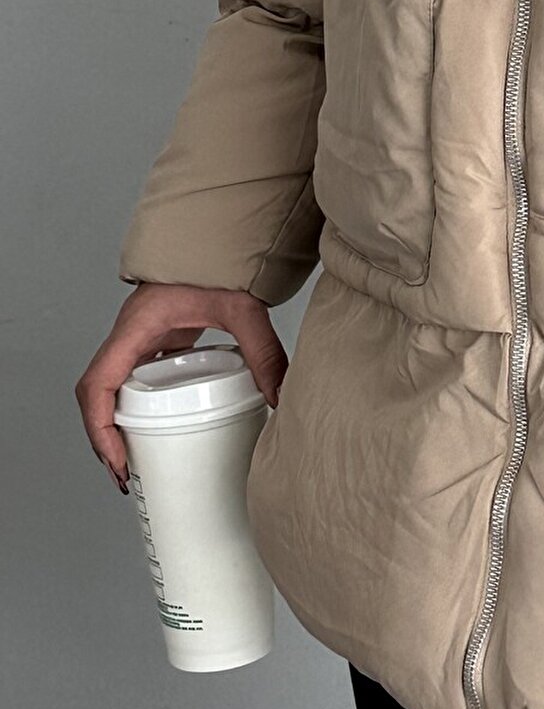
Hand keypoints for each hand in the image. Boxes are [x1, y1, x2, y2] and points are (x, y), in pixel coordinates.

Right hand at [76, 283, 287, 491]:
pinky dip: (135, 406)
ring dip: (114, 424)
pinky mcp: (155, 338)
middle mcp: (129, 335)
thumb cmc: (219, 262)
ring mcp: (139, 337)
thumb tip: (281, 399)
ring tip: (134, 461)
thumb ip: (264, 352)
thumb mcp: (243, 309)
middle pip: (97, 394)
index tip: (117, 461)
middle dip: (103, 437)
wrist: (217, 235)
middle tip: (125, 473)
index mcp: (135, 328)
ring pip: (110, 387)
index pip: (97, 384)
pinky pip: (133, 377)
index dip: (99, 428)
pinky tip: (156, 426)